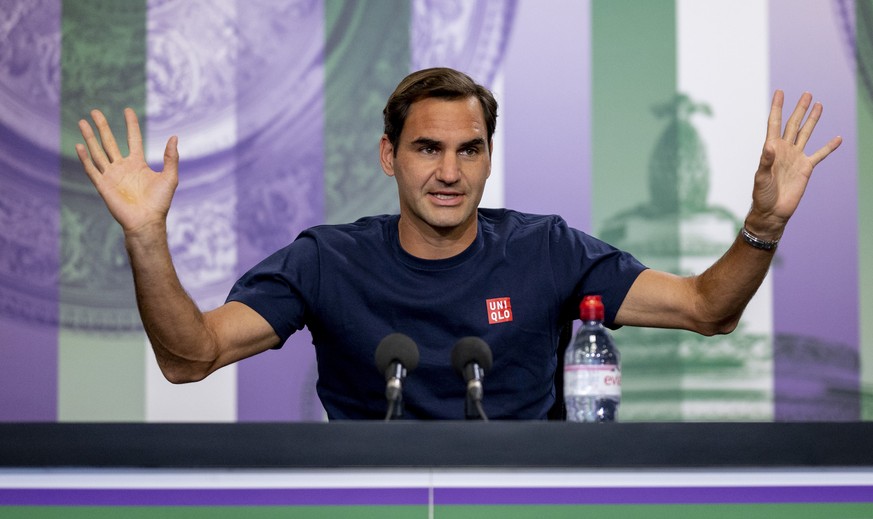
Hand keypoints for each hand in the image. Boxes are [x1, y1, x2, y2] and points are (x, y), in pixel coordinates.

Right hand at [76, 108, 178, 236]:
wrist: (147, 221)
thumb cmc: (160, 202)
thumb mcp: (170, 177)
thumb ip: (171, 157)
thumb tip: (174, 136)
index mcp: (138, 164)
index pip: (133, 139)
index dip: (131, 124)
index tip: (127, 110)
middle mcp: (123, 167)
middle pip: (110, 142)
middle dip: (103, 126)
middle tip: (95, 111)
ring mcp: (112, 176)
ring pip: (98, 152)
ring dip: (89, 137)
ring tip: (83, 122)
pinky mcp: (103, 185)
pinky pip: (92, 169)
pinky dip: (85, 158)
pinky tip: (79, 145)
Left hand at [748, 90, 841, 238]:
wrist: (773, 211)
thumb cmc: (762, 195)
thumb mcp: (761, 177)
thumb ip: (766, 161)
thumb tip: (770, 145)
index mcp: (771, 149)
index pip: (775, 123)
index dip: (777, 108)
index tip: (780, 92)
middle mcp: (785, 150)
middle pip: (793, 124)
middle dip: (799, 109)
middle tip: (806, 94)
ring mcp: (796, 157)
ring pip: (806, 134)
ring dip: (813, 120)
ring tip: (819, 105)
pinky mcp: (806, 168)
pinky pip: (820, 154)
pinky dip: (829, 146)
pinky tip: (838, 138)